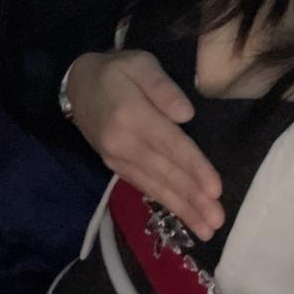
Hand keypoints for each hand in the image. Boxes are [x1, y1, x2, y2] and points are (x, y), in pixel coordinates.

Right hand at [67, 51, 223, 240]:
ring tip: (205, 230)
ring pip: (155, 187)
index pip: (171, 146)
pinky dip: (165, 203)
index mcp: (132, 115)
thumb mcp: (141, 64)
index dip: (195, 168)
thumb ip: (162, 87)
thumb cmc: (117, 70)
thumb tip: (186, 114)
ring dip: (182, 210)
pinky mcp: (116, 166)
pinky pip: (144, 187)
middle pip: (165, 174)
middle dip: (193, 200)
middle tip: (216, 222)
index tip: (215, 189)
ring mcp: (117, 158)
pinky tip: (183, 217)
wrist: (76, 85)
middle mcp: (122, 143)